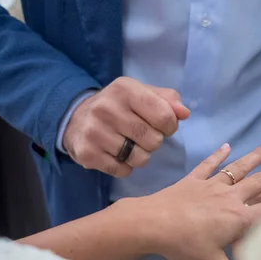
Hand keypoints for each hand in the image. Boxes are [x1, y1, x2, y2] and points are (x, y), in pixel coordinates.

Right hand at [63, 77, 189, 176]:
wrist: (76, 118)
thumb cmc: (119, 106)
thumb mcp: (142, 94)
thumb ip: (167, 101)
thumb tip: (184, 113)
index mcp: (125, 89)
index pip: (164, 116)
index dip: (169, 126)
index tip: (161, 126)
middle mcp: (106, 108)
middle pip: (154, 140)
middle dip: (154, 142)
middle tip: (141, 136)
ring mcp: (94, 131)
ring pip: (139, 158)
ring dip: (140, 156)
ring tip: (129, 145)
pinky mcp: (87, 153)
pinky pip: (122, 170)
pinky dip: (125, 167)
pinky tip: (116, 154)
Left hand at [110, 141, 260, 259]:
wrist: (152, 224)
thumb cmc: (184, 246)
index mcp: (238, 218)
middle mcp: (230, 197)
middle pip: (257, 182)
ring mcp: (211, 185)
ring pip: (238, 168)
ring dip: (255, 156)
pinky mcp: (194, 180)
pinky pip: (209, 165)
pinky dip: (218, 155)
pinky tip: (226, 146)